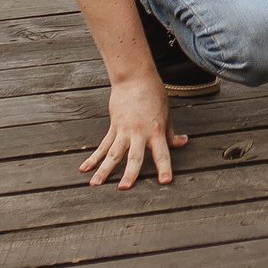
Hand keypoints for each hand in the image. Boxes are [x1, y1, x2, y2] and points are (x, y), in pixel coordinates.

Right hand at [79, 75, 184, 189]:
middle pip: (134, 156)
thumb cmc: (154, 96)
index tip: (165, 182)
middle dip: (130, 173)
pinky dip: (93, 158)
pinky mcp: (113, 128)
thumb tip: (183, 143)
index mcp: (156, 131)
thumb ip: (171, 133)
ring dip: (104, 170)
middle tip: (124, 188)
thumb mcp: (166, 115)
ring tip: (95, 184)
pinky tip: (84, 169)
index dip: (164, 167)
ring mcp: (124, 131)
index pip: (162, 153)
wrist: (134, 79)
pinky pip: (102, 146)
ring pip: (113, 154)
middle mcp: (139, 133)